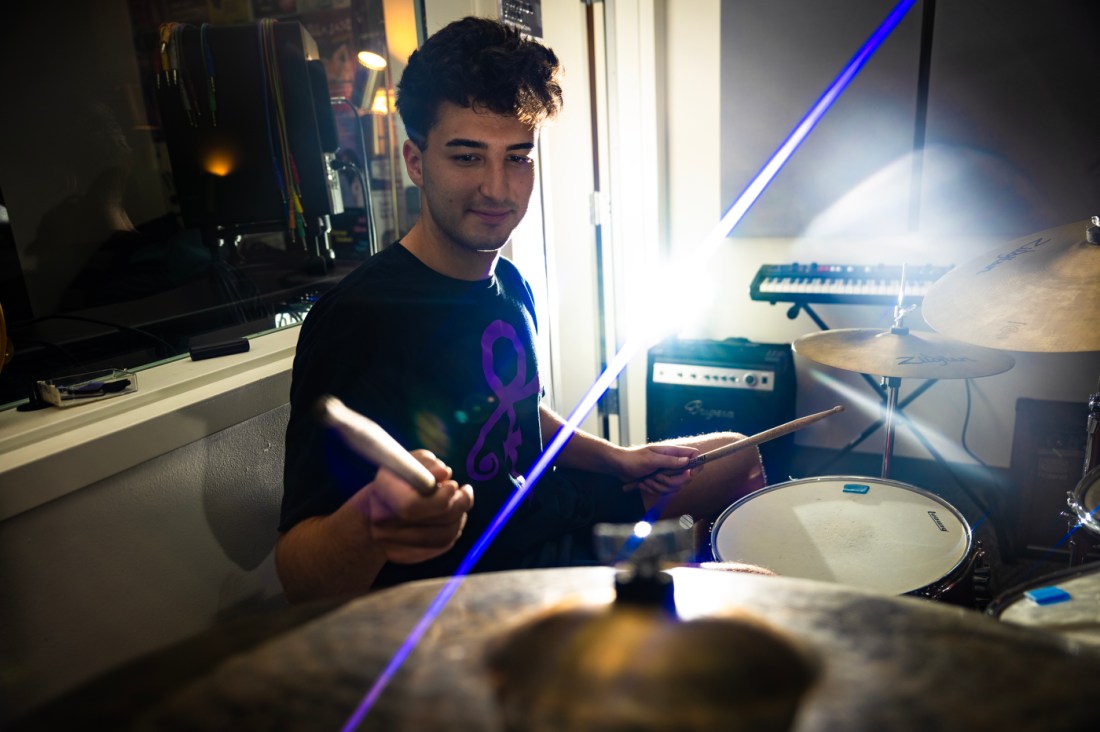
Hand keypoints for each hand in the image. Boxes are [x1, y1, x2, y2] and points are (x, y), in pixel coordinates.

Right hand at [358, 450, 474, 564]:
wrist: (370, 511)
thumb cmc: (395, 480)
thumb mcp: (407, 463)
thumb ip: (426, 464)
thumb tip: (444, 473)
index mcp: (382, 497)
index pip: (413, 507)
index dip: (441, 498)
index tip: (452, 484)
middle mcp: (384, 526)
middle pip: (436, 522)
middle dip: (460, 504)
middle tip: (466, 491)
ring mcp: (393, 546)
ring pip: (443, 537)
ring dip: (460, 517)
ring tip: (463, 501)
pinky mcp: (405, 556)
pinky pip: (440, 546)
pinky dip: (454, 530)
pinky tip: (454, 517)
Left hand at [618, 444, 699, 496]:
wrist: (619, 467)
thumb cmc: (633, 459)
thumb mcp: (651, 459)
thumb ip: (670, 461)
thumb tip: (688, 461)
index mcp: (673, 452)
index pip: (694, 456)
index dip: (696, 465)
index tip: (688, 474)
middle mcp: (673, 463)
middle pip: (686, 477)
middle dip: (671, 482)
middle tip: (657, 477)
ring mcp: (667, 473)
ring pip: (674, 487)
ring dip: (658, 486)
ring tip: (647, 479)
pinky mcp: (660, 482)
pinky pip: (664, 491)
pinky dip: (653, 489)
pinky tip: (643, 483)